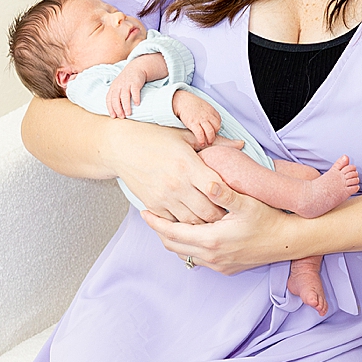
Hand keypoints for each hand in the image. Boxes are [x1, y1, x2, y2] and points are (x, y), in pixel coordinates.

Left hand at [107, 55, 156, 117]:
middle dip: (118, 108)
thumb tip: (116, 112)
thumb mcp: (118, 87)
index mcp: (113, 88)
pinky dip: (135, 97)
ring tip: (128, 113)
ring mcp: (126, 84)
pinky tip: (137, 104)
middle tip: (121, 117)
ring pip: (124, 96)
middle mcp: (118, 86)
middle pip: (115, 98)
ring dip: (126, 105)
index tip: (113, 116)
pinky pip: (134, 91)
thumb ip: (116, 97)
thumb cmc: (126, 81)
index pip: (109, 99)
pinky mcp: (135, 82)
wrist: (136, 68)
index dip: (110, 108)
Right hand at [107, 121, 234, 222]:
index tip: (236, 199)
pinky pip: (174, 224)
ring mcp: (164, 197)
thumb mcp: (185, 136)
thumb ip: (214, 143)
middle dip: (221, 217)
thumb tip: (240, 144)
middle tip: (229, 216)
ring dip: (204, 224)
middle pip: (208, 213)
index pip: (218, 190)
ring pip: (192, 223)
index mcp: (189, 166)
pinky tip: (192, 221)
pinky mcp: (153, 205)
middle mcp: (177, 185)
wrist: (121, 146)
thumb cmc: (154, 137)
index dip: (230, 198)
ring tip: (213, 222)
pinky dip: (185, 225)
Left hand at [143, 191, 295, 274]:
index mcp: (211, 239)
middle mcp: (211, 256)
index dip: (155, 222)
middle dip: (160, 231)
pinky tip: (192, 234)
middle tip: (153, 216)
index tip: (144, 212)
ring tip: (170, 223)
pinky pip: (198, 260)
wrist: (288, 241)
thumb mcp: (247, 203)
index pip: (172, 233)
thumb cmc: (268, 219)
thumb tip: (207, 183)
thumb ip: (224, 193)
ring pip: (184, 255)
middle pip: (173, 246)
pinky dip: (189, 248)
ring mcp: (218, 265)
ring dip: (174, 240)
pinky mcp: (225, 269)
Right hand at [171, 88, 221, 147]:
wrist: (182, 100)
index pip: (218, 122)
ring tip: (207, 143)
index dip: (216, 128)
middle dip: (214, 134)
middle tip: (211, 139)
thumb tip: (212, 122)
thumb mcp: (205, 106)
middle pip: (216, 127)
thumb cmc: (192, 104)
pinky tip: (201, 142)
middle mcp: (207, 115)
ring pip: (210, 132)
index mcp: (211, 111)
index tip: (212, 132)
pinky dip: (201, 140)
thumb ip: (210, 113)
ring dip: (210, 139)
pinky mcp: (193, 123)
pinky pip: (200, 134)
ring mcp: (200, 119)